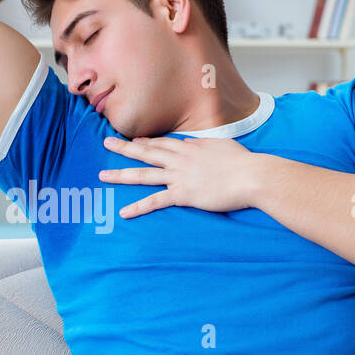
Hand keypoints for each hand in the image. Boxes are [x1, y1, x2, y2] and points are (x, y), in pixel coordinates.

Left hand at [98, 135, 258, 217]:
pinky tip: (124, 213)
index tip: (133, 141)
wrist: (252, 176)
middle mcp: (180, 159)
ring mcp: (179, 177)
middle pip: (146, 152)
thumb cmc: (243, 162)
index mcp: (190, 148)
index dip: (146, 142)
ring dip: (121, 175)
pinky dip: (139, 207)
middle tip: (105, 143)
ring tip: (102, 176)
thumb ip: (203, 144)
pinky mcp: (183, 195)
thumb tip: (189, 144)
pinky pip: (156, 201)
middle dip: (124, 148)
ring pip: (144, 175)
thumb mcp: (222, 145)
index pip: (162, 143)